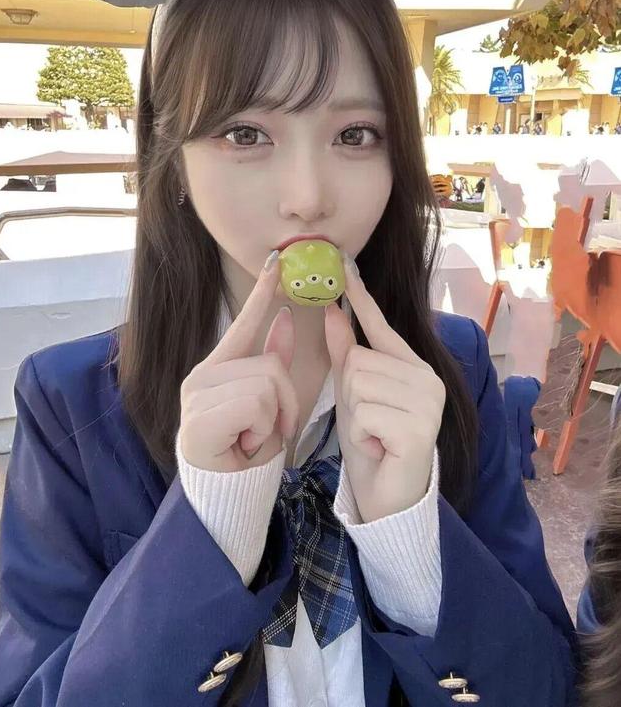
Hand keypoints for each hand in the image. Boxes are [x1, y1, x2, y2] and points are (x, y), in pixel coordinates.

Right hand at [179, 254, 299, 471]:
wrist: (222, 492)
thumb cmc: (243, 446)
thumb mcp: (267, 402)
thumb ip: (272, 360)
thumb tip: (287, 317)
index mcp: (216, 368)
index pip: (243, 325)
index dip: (261, 294)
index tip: (276, 263)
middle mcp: (201, 376)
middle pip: (270, 366)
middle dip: (285, 402)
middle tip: (268, 430)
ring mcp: (197, 395)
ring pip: (266, 386)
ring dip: (274, 420)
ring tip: (254, 438)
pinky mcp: (199, 417)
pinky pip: (256, 406)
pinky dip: (262, 430)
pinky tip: (244, 443)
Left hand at [324, 254, 444, 521]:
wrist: (387, 496)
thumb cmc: (372, 441)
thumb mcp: (352, 394)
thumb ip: (346, 353)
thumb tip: (332, 309)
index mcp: (414, 366)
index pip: (382, 327)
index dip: (362, 298)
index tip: (344, 265)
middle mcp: (428, 378)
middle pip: (359, 361)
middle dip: (351, 395)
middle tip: (368, 422)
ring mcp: (428, 403)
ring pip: (359, 385)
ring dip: (356, 416)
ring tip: (374, 435)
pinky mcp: (420, 429)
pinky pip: (365, 413)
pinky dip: (362, 435)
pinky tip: (379, 448)